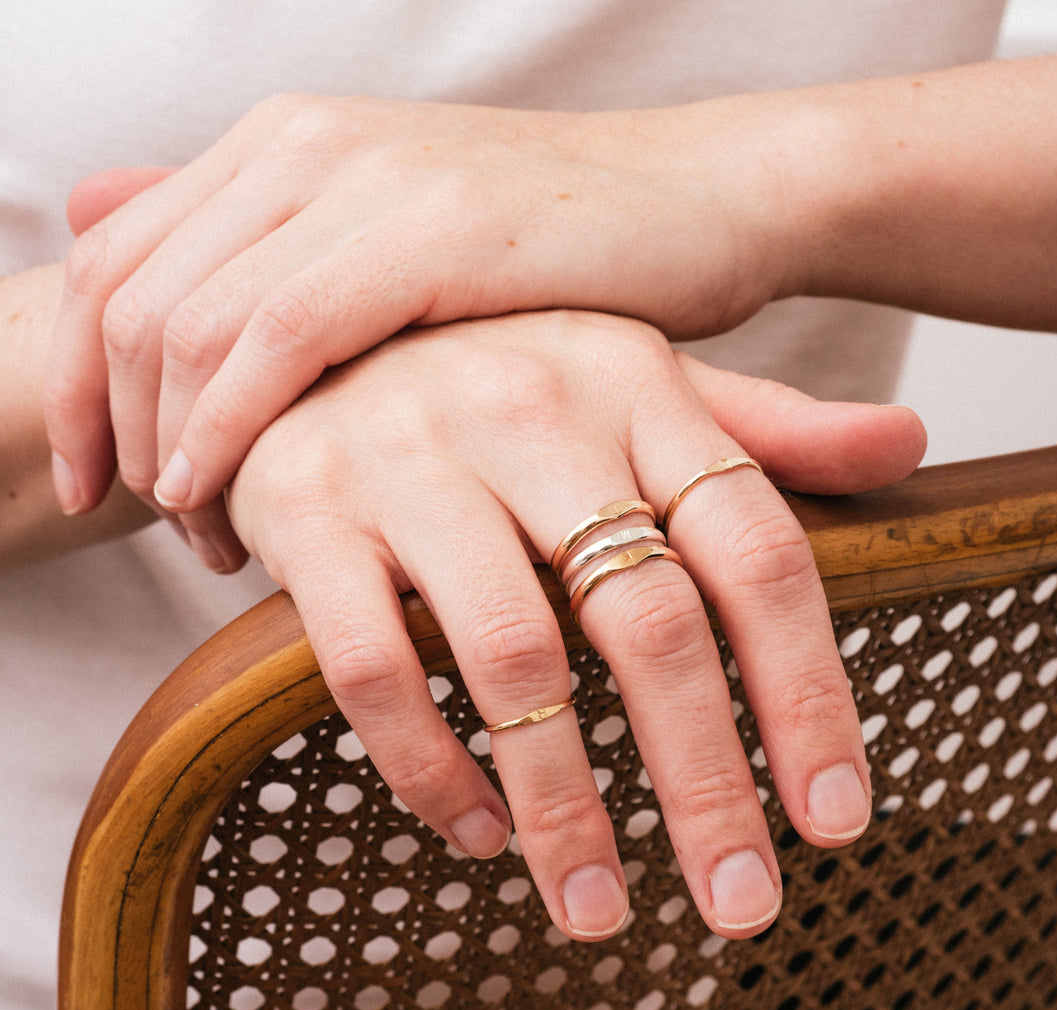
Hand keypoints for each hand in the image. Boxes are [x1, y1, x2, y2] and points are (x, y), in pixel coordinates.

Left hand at [44, 93, 798, 531]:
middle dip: (109, 426)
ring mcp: (367, 178)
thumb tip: (115, 218)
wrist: (697, 202)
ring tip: (212, 537)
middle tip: (154, 527)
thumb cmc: (553, 255)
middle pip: (127, 296)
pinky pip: (284, 334)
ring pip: (187, 320)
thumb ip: (274, 253)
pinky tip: (239, 499)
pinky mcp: (433, 231)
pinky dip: (236, 424)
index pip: (115, 259)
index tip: (96, 479)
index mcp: (284, 146)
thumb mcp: (401, 249)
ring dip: (174, 445)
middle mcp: (304, 145)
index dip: (77, 378)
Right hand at [227, 308, 924, 940]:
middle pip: (649, 620)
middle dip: (704, 782)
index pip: (754, 547)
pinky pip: (374, 666)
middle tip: (738, 903)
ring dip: (565, 807)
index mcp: (632, 383)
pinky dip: (430, 768)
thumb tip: (905, 445)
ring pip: (513, 659)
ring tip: (598, 907)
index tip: (834, 820)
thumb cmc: (495, 376)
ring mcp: (411, 459)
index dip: (807, 691)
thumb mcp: (630, 377)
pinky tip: (476, 828)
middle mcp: (529, 412)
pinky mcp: (308, 512)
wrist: (310, 340)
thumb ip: (757, 425)